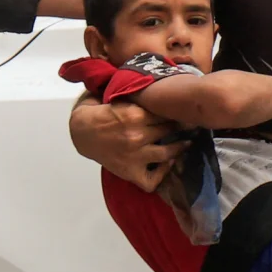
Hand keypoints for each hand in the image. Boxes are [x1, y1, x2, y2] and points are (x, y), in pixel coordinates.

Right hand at [69, 99, 189, 191]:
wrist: (82, 131)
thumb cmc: (104, 112)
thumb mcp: (123, 99)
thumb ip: (143, 99)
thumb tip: (168, 92)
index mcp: (136, 115)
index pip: (167, 113)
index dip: (178, 112)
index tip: (185, 111)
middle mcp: (137, 136)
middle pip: (170, 130)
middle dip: (182, 127)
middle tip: (190, 125)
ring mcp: (134, 156)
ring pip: (168, 153)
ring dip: (180, 148)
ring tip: (187, 143)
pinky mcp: (128, 172)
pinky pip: (152, 180)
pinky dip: (161, 174)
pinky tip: (167, 164)